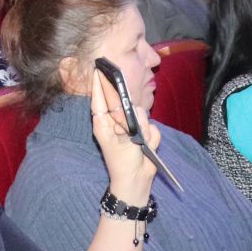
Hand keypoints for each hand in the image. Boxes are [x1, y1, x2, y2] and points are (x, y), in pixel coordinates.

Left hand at [89, 69, 155, 207]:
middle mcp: (118, 121)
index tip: (99, 68)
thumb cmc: (121, 163)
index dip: (99, 84)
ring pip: (141, 114)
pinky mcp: (146, 132)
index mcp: (104, 122)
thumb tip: (131, 106)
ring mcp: (133, 126)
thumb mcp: (116, 141)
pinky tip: (147, 147)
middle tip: (130, 128)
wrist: (137, 181)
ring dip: (143, 129)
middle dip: (129, 113)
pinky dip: (152, 138)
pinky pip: (152, 127)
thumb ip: (124, 121)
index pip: (100, 99)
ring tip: (139, 144)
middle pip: (124, 103)